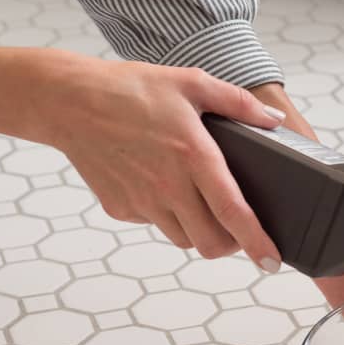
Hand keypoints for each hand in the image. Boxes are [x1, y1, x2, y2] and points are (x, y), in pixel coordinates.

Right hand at [29, 49, 284, 269]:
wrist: (69, 101)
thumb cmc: (130, 89)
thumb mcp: (192, 84)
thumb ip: (238, 103)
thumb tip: (274, 120)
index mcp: (193, 156)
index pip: (232, 212)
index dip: (256, 242)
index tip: (272, 261)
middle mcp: (168, 186)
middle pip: (209, 243)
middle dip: (230, 244)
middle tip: (237, 230)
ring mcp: (142, 201)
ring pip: (183, 238)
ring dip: (199, 230)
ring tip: (200, 203)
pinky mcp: (121, 208)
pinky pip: (154, 224)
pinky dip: (167, 215)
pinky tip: (163, 186)